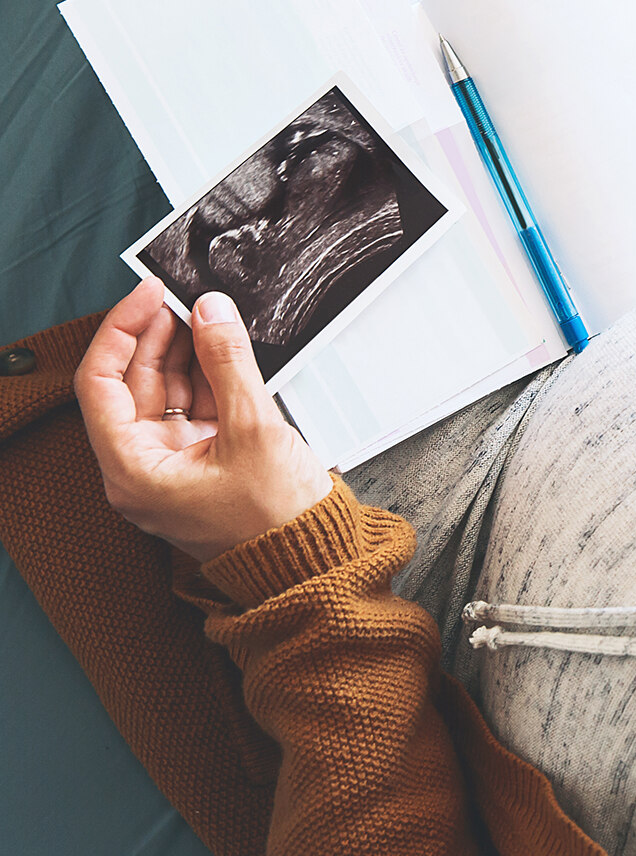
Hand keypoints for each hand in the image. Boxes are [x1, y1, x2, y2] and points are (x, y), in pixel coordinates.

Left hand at [74, 277, 334, 562]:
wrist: (313, 560)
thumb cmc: (278, 522)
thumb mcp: (255, 430)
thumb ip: (229, 363)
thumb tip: (210, 312)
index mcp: (134, 471)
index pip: (101, 384)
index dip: (122, 331)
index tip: (149, 295)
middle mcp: (142, 468)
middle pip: (130, 384)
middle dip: (156, 338)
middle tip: (184, 300)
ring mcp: (171, 464)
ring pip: (163, 392)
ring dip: (184, 353)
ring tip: (209, 318)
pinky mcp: (200, 461)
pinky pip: (192, 407)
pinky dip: (206, 376)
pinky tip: (222, 350)